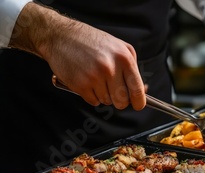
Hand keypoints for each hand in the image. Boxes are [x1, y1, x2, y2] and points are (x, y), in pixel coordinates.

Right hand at [9, 3, 145, 109]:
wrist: (61, 36)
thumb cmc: (92, 42)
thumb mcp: (119, 47)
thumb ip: (132, 68)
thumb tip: (143, 89)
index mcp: (124, 58)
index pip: (137, 89)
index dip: (139, 102)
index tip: (138, 105)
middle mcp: (110, 68)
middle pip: (122, 101)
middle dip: (120, 101)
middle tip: (114, 92)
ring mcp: (95, 77)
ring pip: (107, 102)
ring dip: (103, 95)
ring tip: (96, 79)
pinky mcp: (80, 84)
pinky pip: (93, 101)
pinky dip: (91, 96)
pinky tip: (87, 81)